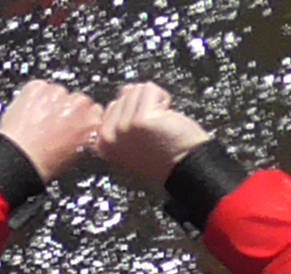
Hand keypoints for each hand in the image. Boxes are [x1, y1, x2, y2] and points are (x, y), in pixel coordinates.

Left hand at [0, 79, 103, 182]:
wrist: (21, 158)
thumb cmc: (46, 163)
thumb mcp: (77, 156)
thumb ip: (84, 137)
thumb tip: (81, 132)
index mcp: (92, 122)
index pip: (95, 110)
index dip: (82, 118)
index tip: (73, 124)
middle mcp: (78, 103)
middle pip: (78, 99)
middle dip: (67, 109)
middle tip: (53, 125)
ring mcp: (57, 93)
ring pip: (57, 92)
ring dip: (50, 102)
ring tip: (38, 122)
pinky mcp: (37, 87)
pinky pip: (38, 88)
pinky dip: (33, 98)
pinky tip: (28, 115)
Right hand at [94, 82, 210, 184]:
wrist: (186, 167)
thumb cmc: (165, 156)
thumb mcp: (132, 141)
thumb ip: (121, 118)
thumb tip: (125, 90)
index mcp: (104, 144)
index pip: (110, 105)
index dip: (132, 109)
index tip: (142, 127)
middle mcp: (109, 137)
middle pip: (123, 95)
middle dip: (143, 105)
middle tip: (153, 128)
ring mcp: (123, 128)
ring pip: (136, 90)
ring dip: (154, 102)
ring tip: (160, 123)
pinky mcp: (140, 120)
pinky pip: (150, 89)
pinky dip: (162, 97)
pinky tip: (166, 117)